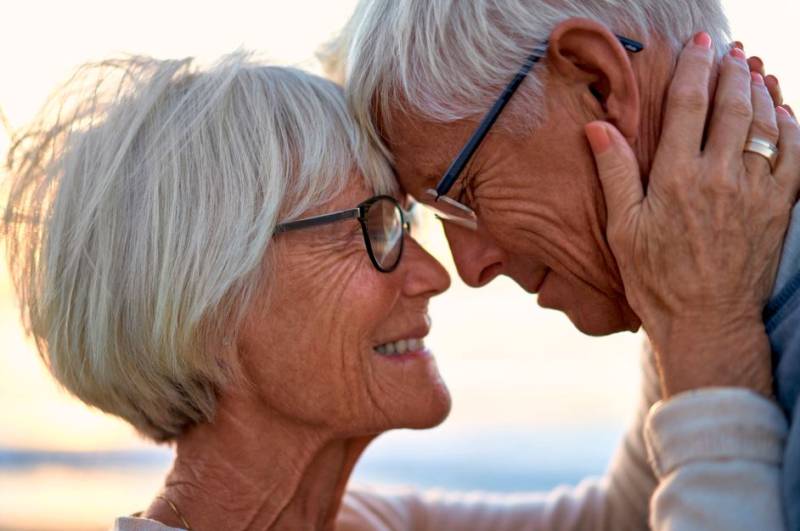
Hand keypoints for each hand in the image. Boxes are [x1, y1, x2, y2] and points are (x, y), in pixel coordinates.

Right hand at [585, 34, 799, 397]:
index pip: (688, 106)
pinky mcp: (778, 208)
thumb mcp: (623, 229)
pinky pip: (794, 156)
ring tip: (755, 69)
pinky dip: (791, 127)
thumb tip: (597, 128)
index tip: (699, 44)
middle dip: (732, 71)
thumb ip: (614, 173)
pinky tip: (784, 111)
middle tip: (731, 49)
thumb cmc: (656, 279)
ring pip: (766, 125)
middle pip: (732, 106)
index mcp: (676, 178)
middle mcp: (719, 176)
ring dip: (762, 91)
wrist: (706, 322)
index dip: (694, 69)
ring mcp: (755, 191)